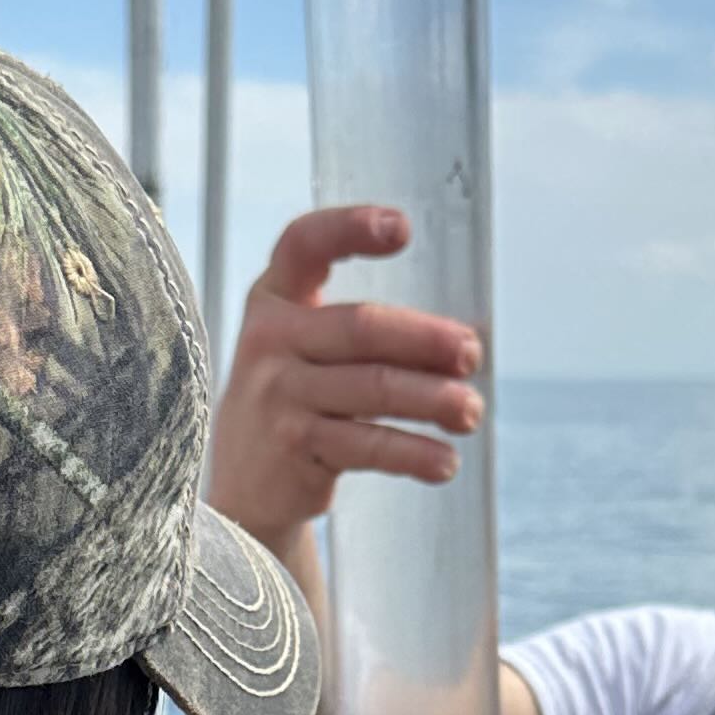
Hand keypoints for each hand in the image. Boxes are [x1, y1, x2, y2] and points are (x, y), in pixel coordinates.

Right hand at [206, 202, 484, 553]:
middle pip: (360, 327)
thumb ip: (365, 336)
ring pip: (373, 388)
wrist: (243, 485)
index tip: (404, 229)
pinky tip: (445, 462)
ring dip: (433, 399)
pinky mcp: (294, 446)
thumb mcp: (307, 351)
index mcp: (275, 298)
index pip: (305, 245)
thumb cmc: (296, 402)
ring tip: (471, 411)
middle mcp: (271, 339)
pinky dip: (414, 454)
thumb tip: (461, 344)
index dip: (350, 229)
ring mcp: (278, 394)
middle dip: (425, 339)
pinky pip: (368, 445)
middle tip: (471, 354)